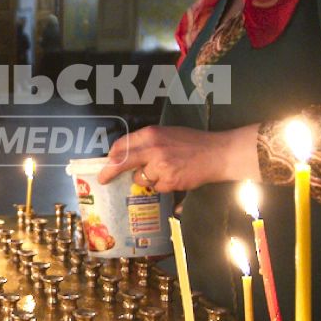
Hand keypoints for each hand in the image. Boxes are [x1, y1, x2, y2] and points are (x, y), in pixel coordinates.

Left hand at [97, 124, 259, 192]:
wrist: (217, 153)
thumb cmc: (193, 142)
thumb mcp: (168, 133)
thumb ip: (147, 142)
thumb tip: (125, 154)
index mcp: (151, 133)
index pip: (123, 145)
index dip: (112, 155)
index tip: (107, 161)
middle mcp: (153, 148)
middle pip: (123, 162)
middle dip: (110, 171)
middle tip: (103, 179)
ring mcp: (160, 166)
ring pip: (141, 178)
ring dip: (148, 178)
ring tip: (167, 169)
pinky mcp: (169, 181)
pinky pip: (156, 187)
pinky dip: (162, 185)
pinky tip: (175, 176)